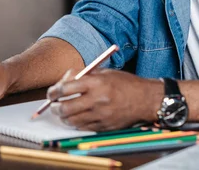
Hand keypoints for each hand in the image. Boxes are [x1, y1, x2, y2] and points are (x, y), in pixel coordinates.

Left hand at [48, 69, 162, 131]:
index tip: (52, 93)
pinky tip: (77, 117)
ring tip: (64, 112)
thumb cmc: (126, 83)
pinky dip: (76, 123)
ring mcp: (100, 115)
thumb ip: (84, 74)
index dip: (54, 91)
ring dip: (64, 117)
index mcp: (97, 82)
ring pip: (71, 120)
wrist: (145, 99)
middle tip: (54, 105)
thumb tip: (64, 80)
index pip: (66, 88)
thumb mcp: (106, 72)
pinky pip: (83, 127)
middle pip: (65, 107)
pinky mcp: (104, 126)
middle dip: (55, 107)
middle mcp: (97, 99)